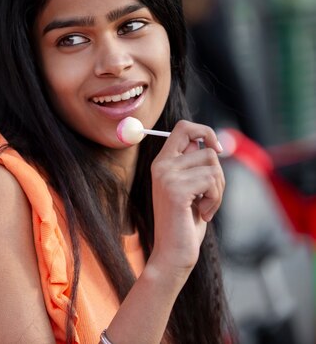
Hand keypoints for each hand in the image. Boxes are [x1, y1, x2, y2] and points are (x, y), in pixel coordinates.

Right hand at [148, 120, 224, 278]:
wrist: (173, 252)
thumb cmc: (185, 223)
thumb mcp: (191, 188)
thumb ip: (194, 165)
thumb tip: (210, 143)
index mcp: (162, 162)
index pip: (183, 128)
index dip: (204, 131)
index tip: (217, 148)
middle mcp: (161, 165)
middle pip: (206, 149)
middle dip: (218, 173)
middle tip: (209, 194)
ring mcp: (166, 176)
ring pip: (213, 165)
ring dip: (217, 190)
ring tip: (203, 207)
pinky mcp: (175, 190)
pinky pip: (212, 181)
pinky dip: (215, 200)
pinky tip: (202, 214)